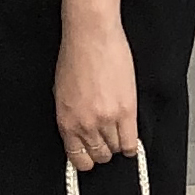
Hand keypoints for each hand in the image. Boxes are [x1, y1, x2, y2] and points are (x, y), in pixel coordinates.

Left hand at [55, 17, 138, 170]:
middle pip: (99, 155)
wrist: (90, 36)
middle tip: (108, 139)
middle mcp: (84, 125)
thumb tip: (80, 132)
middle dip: (104, 150)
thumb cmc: (74, 57)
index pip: (77, 157)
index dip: (87, 158)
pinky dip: (132, 144)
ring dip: (118, 143)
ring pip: (116, 149)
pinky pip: (131, 142)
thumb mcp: (61, 93)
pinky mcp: (126, 110)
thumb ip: (71, 117)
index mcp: (65, 121)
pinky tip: (131, 137)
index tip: (92, 154)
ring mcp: (106, 119)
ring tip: (118, 131)